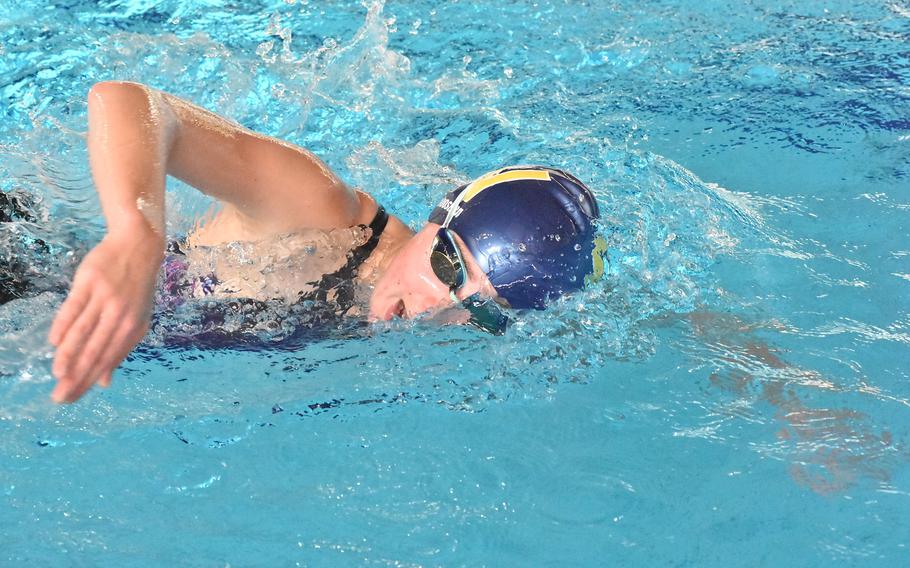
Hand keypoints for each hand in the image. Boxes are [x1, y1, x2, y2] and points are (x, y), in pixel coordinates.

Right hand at [48, 228, 162, 402]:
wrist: (138, 246)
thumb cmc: (136, 288)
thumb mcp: (137, 319)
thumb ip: (120, 350)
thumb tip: (104, 382)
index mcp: (134, 327)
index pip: (108, 360)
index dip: (89, 381)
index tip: (71, 398)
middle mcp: (120, 315)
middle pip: (95, 350)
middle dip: (77, 376)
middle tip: (59, 397)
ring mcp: (105, 298)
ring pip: (84, 331)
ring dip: (70, 355)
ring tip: (58, 374)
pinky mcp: (90, 281)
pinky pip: (74, 307)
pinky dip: (64, 325)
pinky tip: (54, 342)